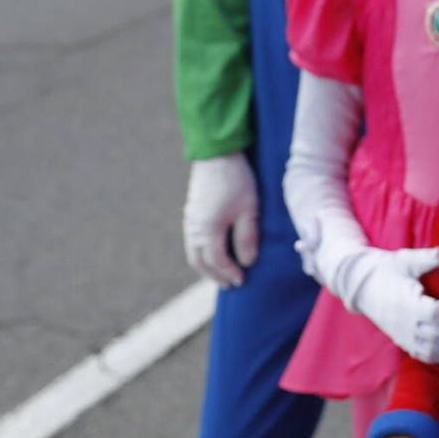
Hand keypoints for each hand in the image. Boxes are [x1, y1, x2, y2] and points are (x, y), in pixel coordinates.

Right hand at [182, 153, 257, 285]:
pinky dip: (201, 253)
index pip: (217, 261)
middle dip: (214, 275)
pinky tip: (212, 252)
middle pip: (200, 261)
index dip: (229, 273)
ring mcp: (190, 219)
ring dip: (206, 266)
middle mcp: (194, 228)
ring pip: (193, 252)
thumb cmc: (237, 180)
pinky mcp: (191, 211)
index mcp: (208, 230)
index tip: (242, 281)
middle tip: (229, 284)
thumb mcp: (249, 209)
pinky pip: (192, 241)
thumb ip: (247, 238)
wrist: (217, 153)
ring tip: (220, 273)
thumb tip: (246, 262)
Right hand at [345, 246, 438, 362]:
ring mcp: (404, 338)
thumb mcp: (403, 259)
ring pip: (436, 349)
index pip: (437, 313)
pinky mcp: (406, 345)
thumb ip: (423, 258)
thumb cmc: (386, 269)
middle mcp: (404, 326)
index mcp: (405, 304)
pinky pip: (430, 357)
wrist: (361, 286)